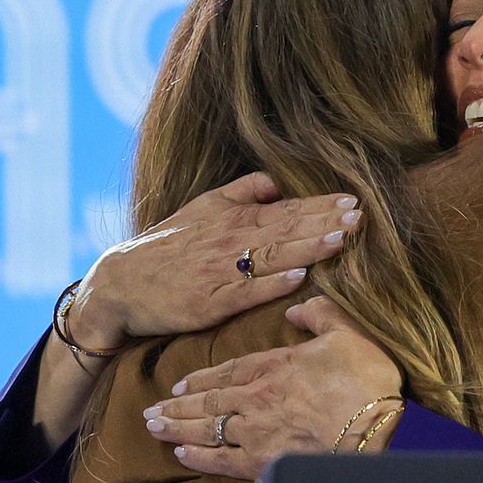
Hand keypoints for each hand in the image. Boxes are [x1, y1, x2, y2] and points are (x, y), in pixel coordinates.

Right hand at [69, 173, 364, 348]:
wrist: (121, 282)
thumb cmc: (168, 245)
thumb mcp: (203, 206)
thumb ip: (243, 191)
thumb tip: (277, 179)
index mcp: (235, 219)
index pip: (287, 210)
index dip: (321, 206)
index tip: (354, 200)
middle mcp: (232, 242)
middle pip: (287, 230)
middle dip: (325, 222)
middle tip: (361, 216)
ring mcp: (222, 272)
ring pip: (273, 257)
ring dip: (309, 247)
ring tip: (340, 239)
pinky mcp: (211, 302)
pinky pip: (247, 292)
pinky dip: (272, 283)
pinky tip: (299, 276)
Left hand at [143, 296, 404, 477]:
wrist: (371, 424)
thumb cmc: (364, 378)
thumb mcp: (347, 331)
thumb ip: (319, 314)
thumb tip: (296, 309)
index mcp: (273, 365)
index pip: (226, 370)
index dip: (200, 378)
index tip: (179, 385)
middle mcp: (254, 396)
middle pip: (206, 401)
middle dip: (176, 407)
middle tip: (150, 412)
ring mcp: (254, 430)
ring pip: (204, 428)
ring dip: (177, 429)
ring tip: (154, 429)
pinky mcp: (261, 460)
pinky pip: (220, 460)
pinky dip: (198, 458)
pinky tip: (181, 456)